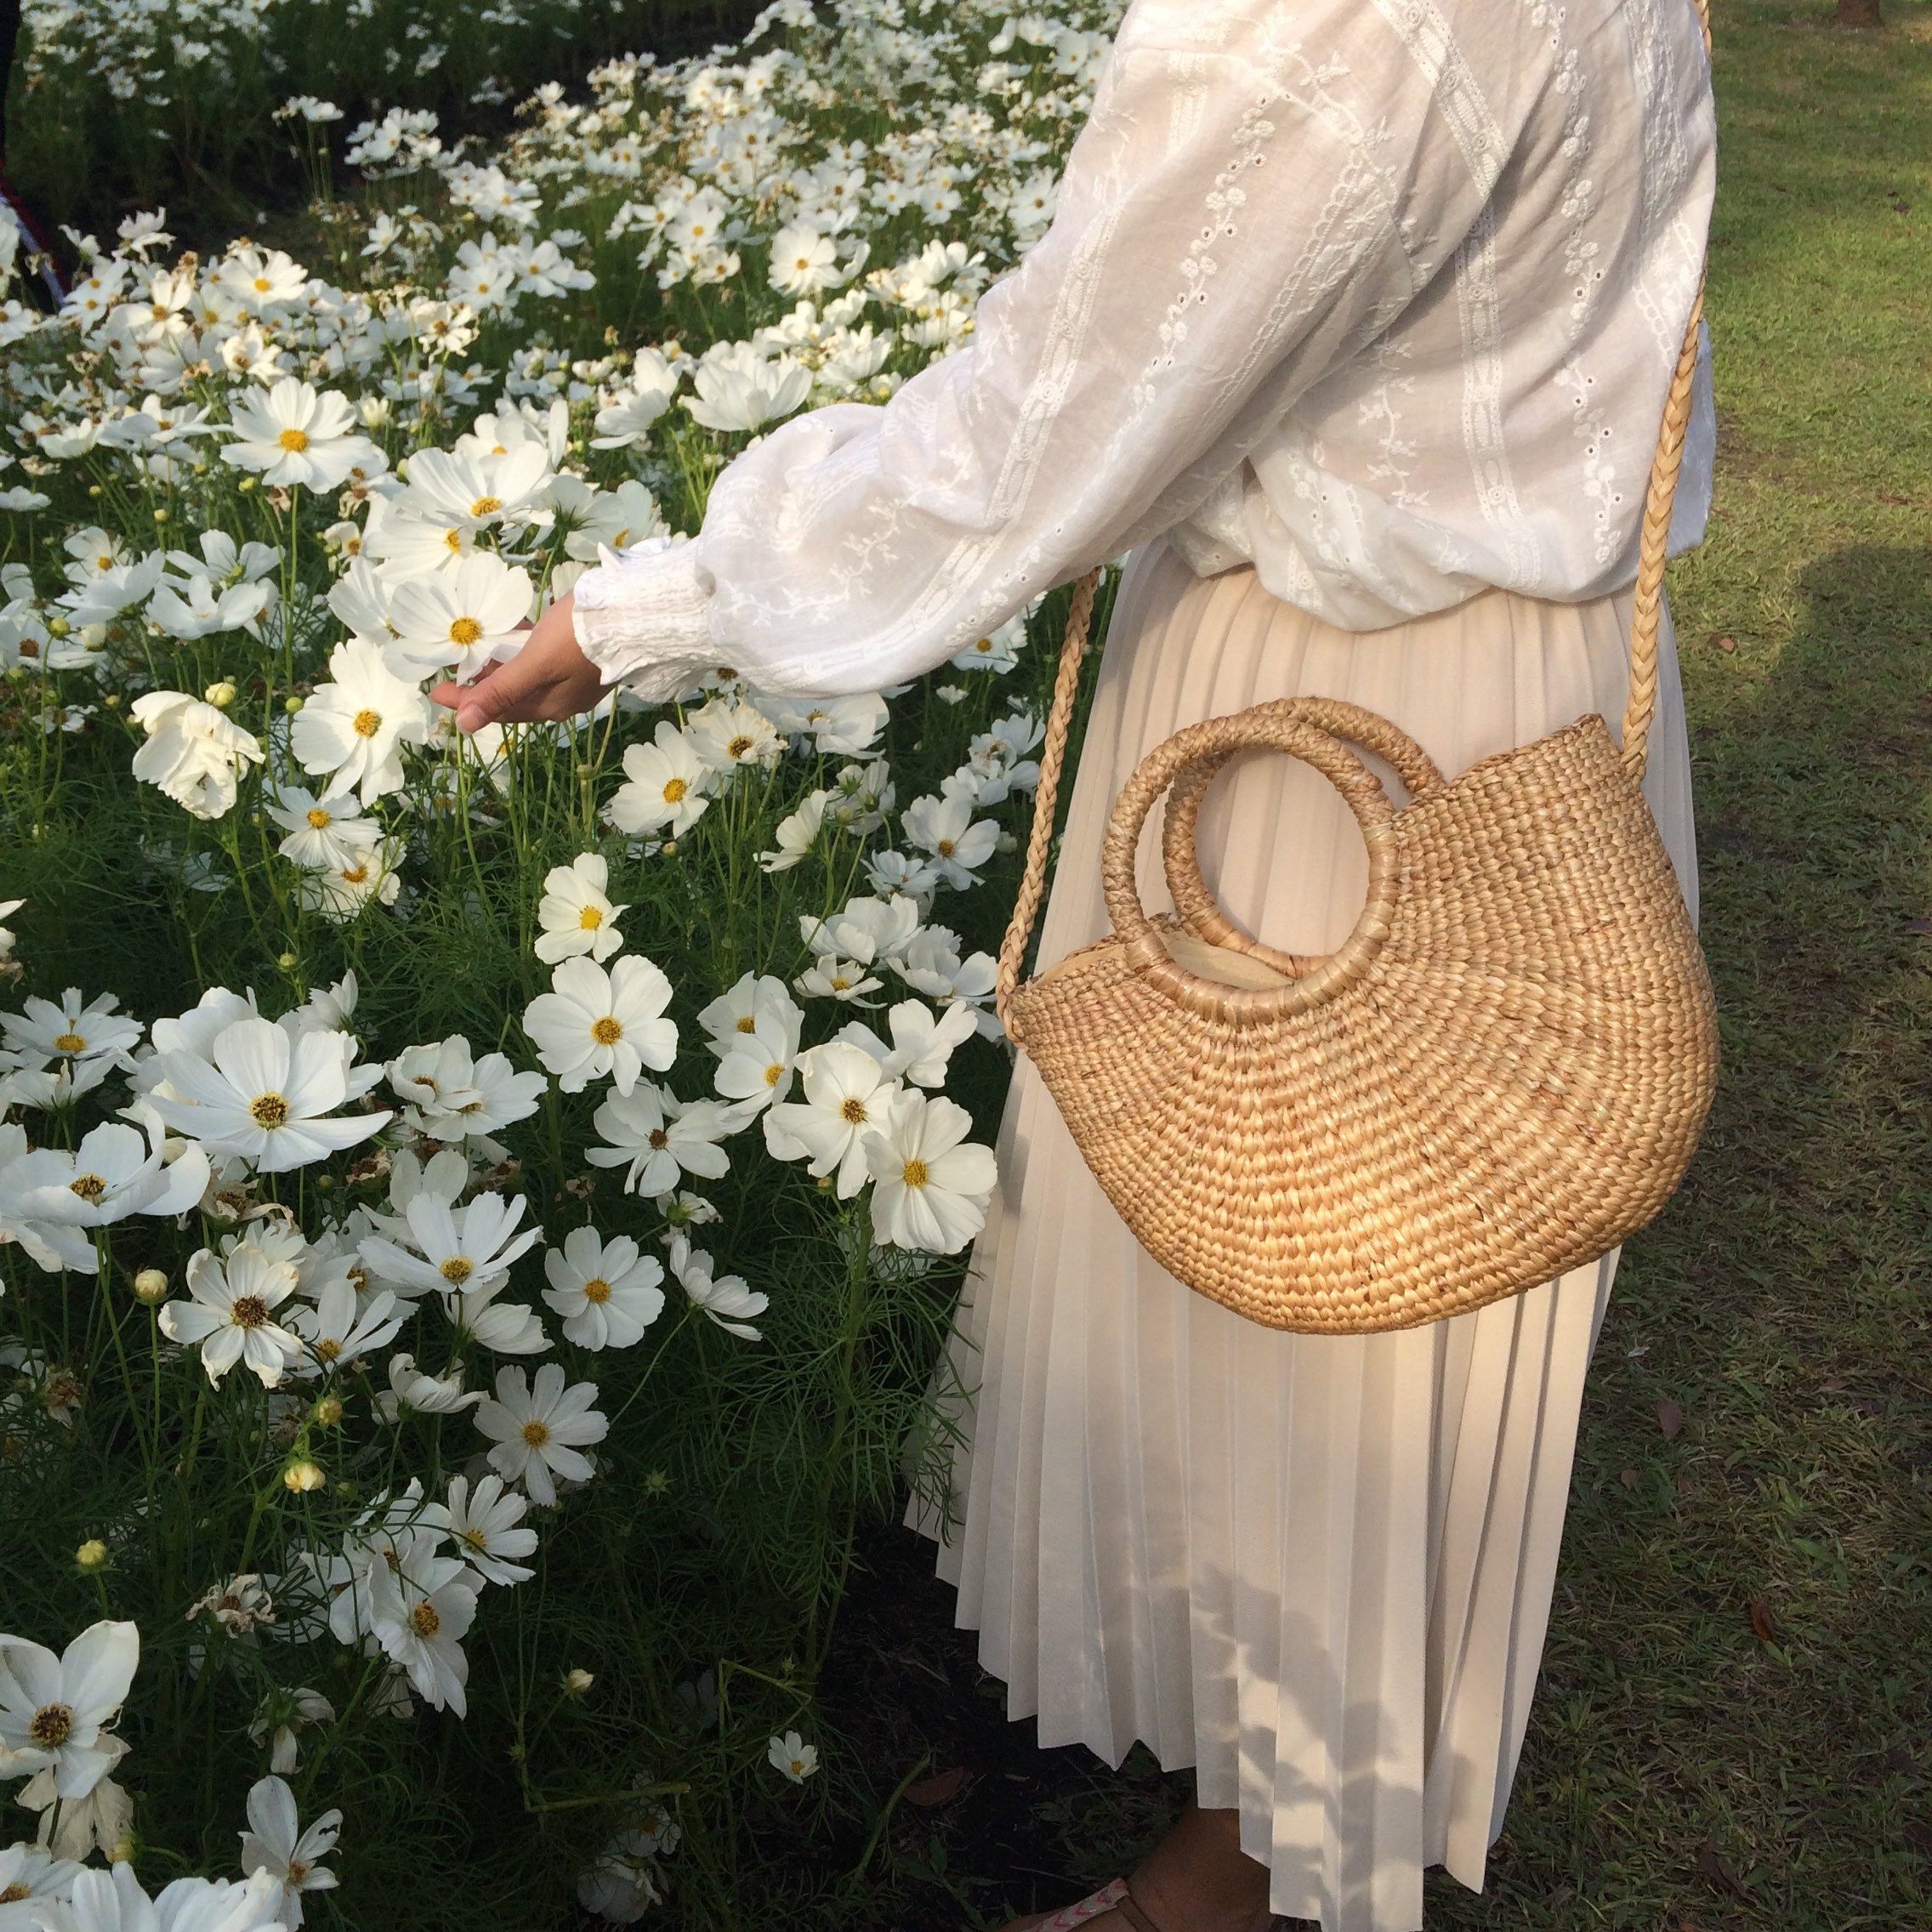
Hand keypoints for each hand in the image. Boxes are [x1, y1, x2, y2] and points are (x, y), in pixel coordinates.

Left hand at [430, 593, 607, 732]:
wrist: (636, 612)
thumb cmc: (582, 637)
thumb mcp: (535, 663)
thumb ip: (501, 690)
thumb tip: (463, 725)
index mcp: (550, 705)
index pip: (498, 709)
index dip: (465, 700)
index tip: (434, 688)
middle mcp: (562, 696)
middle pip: (511, 693)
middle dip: (481, 682)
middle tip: (452, 665)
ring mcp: (574, 675)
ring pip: (526, 672)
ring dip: (500, 662)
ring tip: (475, 645)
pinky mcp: (582, 652)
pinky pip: (542, 654)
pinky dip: (522, 645)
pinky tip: (509, 629)